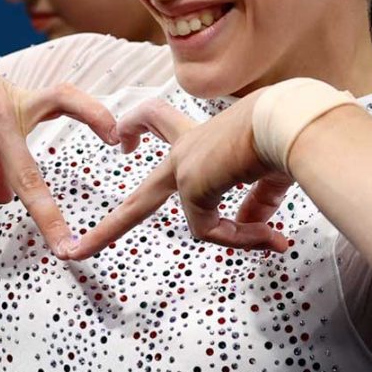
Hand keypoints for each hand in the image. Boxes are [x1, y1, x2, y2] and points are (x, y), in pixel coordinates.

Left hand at [71, 94, 289, 259]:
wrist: (290, 121)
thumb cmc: (285, 137)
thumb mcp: (268, 174)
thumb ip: (257, 203)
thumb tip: (256, 229)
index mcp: (202, 137)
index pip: (158, 125)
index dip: (138, 129)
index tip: (121, 141)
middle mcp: (186, 149)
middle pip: (139, 180)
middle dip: (113, 216)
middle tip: (80, 242)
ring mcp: (184, 165)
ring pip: (142, 204)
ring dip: (116, 230)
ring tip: (89, 251)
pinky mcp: (190, 182)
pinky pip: (209, 228)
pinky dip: (239, 238)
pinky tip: (268, 238)